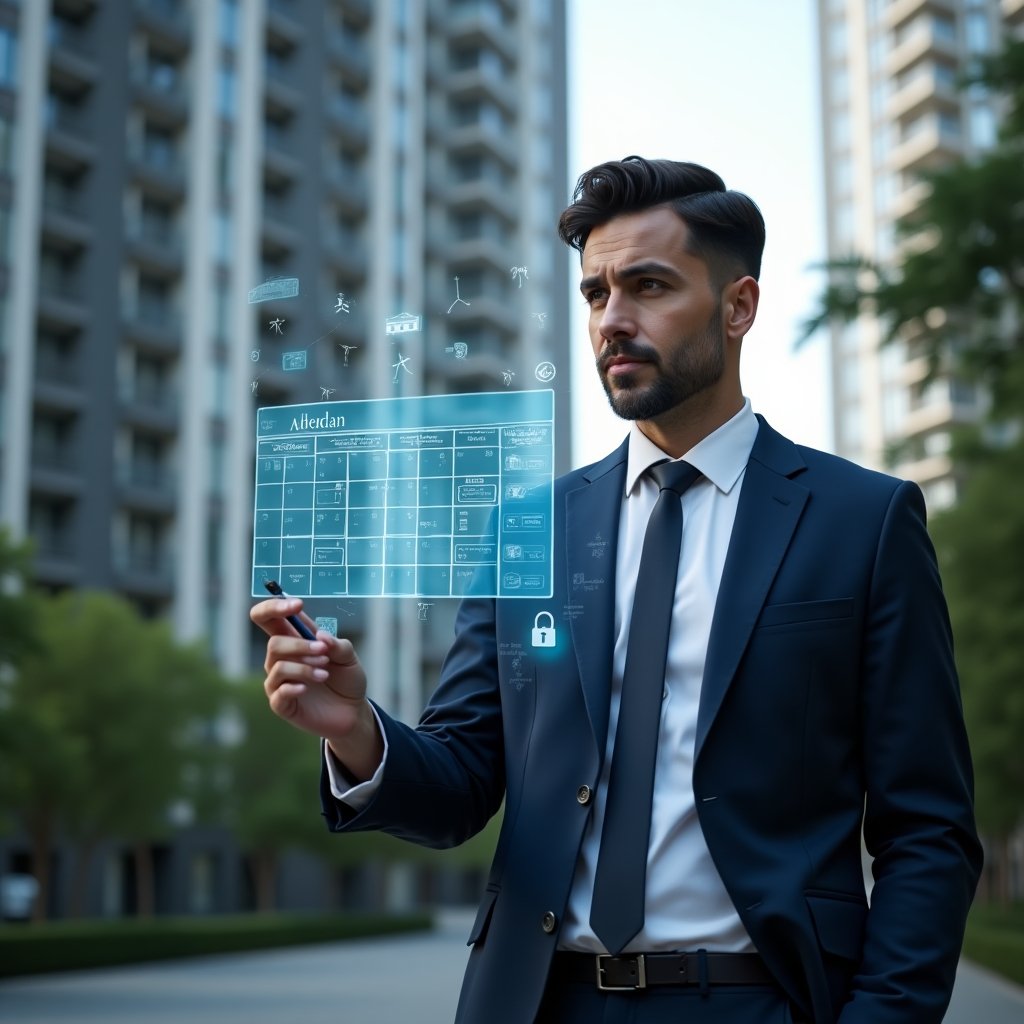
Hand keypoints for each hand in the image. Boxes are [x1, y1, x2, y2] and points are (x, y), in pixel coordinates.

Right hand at [250, 598, 382, 778]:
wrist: (353, 711)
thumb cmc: (347, 679)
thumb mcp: (350, 657)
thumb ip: (337, 645)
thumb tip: (319, 636)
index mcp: (294, 640)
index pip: (268, 617)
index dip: (275, 606)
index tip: (296, 605)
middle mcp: (282, 659)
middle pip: (274, 643)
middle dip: (299, 645)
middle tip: (324, 653)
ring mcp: (280, 682)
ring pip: (277, 665)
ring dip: (303, 667)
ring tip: (325, 673)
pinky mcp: (282, 704)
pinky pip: (277, 692)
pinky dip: (293, 687)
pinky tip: (307, 688)